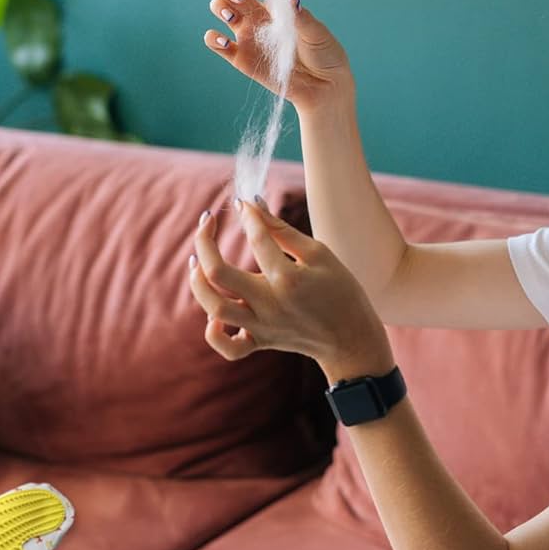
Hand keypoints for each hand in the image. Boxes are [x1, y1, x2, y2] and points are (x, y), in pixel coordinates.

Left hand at [188, 199, 394, 383]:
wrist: (351, 339)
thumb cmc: (340, 290)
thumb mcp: (319, 254)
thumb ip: (281, 230)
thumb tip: (252, 204)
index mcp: (288, 279)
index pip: (256, 238)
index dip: (247, 215)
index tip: (243, 203)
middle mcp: (269, 305)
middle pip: (217, 273)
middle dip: (204, 241)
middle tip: (206, 222)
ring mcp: (261, 327)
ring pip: (214, 309)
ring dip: (198, 282)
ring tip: (197, 260)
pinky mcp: (259, 342)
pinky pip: (227, 346)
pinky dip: (214, 332)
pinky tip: (214, 315)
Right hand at [203, 0, 353, 112]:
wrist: (323, 86)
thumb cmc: (323, 55)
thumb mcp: (316, 32)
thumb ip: (302, 17)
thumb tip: (291, 1)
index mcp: (275, 10)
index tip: (278, 9)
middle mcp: (257, 20)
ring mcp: (247, 39)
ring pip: (222, 13)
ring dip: (220, 8)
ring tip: (230, 17)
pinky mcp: (240, 60)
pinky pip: (218, 46)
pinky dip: (213, 39)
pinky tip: (224, 41)